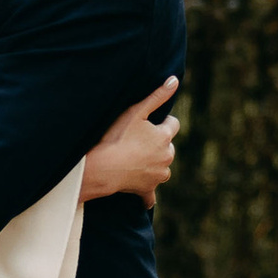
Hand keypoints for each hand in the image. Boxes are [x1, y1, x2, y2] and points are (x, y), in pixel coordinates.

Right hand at [80, 77, 180, 207]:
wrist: (102, 166)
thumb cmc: (117, 136)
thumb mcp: (136, 111)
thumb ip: (157, 96)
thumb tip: (175, 80)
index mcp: (165, 137)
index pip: (173, 124)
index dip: (162, 122)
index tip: (149, 123)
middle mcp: (167, 156)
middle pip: (168, 147)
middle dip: (158, 144)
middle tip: (137, 141)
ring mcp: (158, 175)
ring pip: (162, 168)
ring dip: (154, 164)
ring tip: (135, 160)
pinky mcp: (147, 189)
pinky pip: (151, 196)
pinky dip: (147, 195)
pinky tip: (144, 197)